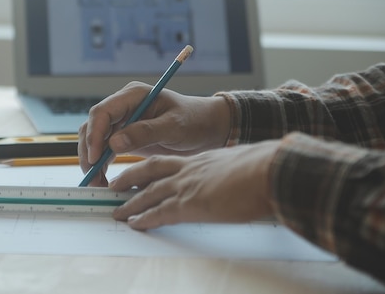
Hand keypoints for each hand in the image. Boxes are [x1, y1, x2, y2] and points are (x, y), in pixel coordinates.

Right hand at [78, 81, 230, 185]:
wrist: (207, 128)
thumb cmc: (195, 120)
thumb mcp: (174, 126)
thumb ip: (145, 132)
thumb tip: (114, 143)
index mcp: (134, 95)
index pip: (103, 112)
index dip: (95, 134)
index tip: (96, 157)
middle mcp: (123, 105)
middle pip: (93, 125)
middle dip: (89, 151)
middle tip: (93, 175)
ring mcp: (122, 120)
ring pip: (94, 138)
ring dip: (92, 159)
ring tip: (97, 181)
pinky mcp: (124, 135)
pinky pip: (104, 148)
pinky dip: (100, 162)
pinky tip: (103, 177)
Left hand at [109, 140, 278, 229]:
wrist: (269, 171)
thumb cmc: (264, 168)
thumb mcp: (242, 163)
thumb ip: (231, 170)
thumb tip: (239, 178)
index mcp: (202, 159)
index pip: (169, 162)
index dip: (153, 168)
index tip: (141, 172)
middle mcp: (189, 169)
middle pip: (151, 171)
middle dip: (130, 178)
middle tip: (115, 184)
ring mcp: (188, 186)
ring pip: (150, 193)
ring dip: (131, 203)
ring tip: (118, 210)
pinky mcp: (191, 204)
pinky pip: (160, 212)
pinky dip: (145, 218)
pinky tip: (135, 223)